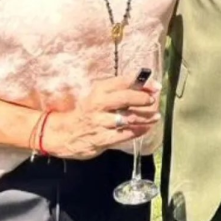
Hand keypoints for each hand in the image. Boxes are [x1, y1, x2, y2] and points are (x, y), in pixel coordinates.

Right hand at [43, 75, 161, 159]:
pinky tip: (146, 128)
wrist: (64, 134)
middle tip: (153, 100)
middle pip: (126, 98)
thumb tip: (145, 84)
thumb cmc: (87, 111)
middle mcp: (99, 104)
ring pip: (127, 118)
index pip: (124, 81)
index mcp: (100, 90)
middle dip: (143, 98)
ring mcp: (100, 122)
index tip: (156, 86)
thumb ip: (118, 90)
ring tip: (156, 116)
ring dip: (145, 117)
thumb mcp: (99, 95)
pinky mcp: (101, 139)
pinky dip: (138, 131)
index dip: (143, 83)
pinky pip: (124, 135)